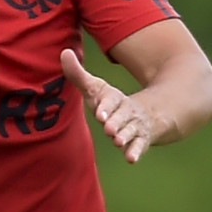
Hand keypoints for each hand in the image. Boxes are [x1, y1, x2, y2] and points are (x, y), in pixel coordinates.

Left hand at [61, 48, 153, 162]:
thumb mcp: (96, 88)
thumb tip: (64, 52)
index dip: (106, 107)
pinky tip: (131, 158)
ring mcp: (135, 126)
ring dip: (124, 136)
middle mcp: (127, 111)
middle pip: (122, 117)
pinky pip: (140, 146)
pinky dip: (136, 152)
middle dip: (115, 122)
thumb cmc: (111, 103)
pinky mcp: (141, 140)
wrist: (146, 115)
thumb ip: (78, 74)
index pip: (111, 100)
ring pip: (130, 131)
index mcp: (115, 98)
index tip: (99, 113)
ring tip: (117, 141)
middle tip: (108, 129)